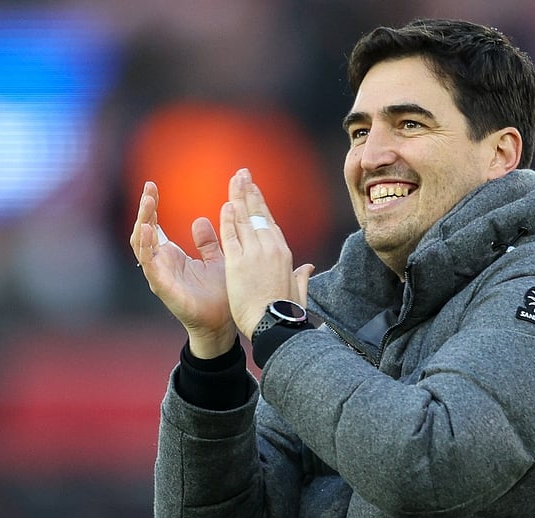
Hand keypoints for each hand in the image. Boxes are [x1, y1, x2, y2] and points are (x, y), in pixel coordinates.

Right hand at [129, 181, 237, 357]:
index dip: (152, 207)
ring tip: (148, 204)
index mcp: (171, 256)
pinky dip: (146, 248)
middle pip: (144, 232)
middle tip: (149, 189)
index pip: (154, 226)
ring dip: (143, 224)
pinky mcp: (163, 288)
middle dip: (145, 210)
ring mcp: (160, 276)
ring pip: (141, 246)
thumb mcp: (216, 260)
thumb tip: (200, 220)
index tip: (152, 186)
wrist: (222, 322)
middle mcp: (161, 264)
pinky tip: (148, 231)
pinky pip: (150, 266)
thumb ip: (207, 242)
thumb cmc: (218, 294)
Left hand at [219, 169, 314, 339]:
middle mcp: (270, 248)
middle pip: (257, 214)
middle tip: (242, 174)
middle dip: (249, 192)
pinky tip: (226, 205)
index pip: (269, 222)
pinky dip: (228, 220)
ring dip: (238, 197)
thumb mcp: (299, 292)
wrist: (275, 326)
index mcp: (284, 254)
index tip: (254, 190)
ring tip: (234, 180)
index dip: (261, 205)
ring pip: (244, 219)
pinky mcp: (237, 263)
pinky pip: (230, 236)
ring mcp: (254, 253)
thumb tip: (309, 267)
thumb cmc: (287, 313)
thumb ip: (302, 277)